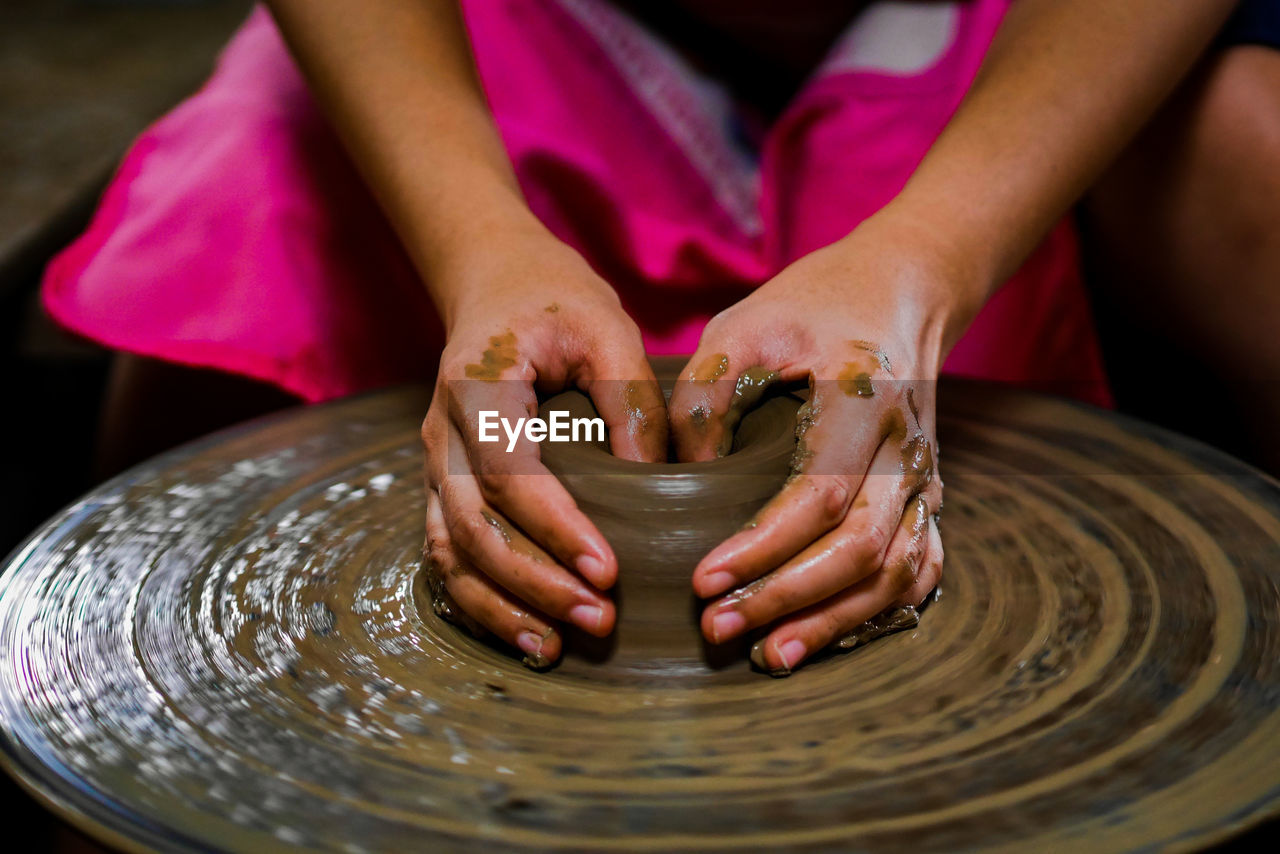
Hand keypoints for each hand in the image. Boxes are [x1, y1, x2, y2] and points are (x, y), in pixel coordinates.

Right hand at [421, 233, 666, 666]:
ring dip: (500, 607)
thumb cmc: (556, 302)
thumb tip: (658, 483)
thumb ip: (629, 398)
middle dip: (534, 584)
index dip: (556, 529)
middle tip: (599, 621)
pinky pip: (447, 554)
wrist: (495, 282)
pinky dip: (480, 601)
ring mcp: (436, 462)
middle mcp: (442, 431)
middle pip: (474, 528)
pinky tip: (525, 632)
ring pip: (450, 553)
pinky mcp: (445, 484)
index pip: (509, 474)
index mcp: (478, 386)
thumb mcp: (604, 326)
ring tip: (556, 648)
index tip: (608, 572)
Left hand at [669, 211, 972, 674]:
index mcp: (863, 400)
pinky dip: (876, 613)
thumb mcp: (743, 327)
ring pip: (898, 573)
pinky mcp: (925, 496)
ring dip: (835, 621)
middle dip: (788, 598)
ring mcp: (925, 477)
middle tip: (718, 629)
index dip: (762, 547)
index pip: (820, 495)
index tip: (702, 582)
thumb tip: (678, 484)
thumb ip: (703, 397)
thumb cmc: (809, 308)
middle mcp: (905, 448)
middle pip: (863, 549)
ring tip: (769, 655)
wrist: (898, 290)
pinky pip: (918, 571)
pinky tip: (825, 636)